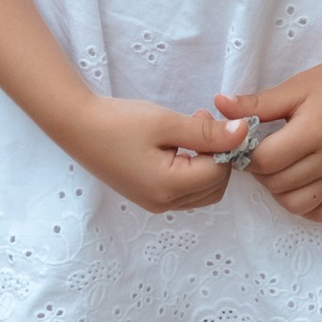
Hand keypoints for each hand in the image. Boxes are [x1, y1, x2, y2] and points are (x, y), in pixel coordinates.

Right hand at [69, 95, 251, 212]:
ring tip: (187, 130)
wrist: (77, 125)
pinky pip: (184, 190)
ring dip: (205, 162)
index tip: (209, 117)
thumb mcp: (167, 123)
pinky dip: (190, 169)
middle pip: (215, 186)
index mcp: (169, 188)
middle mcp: (163, 203)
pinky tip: (176, 144)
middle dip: (217, 155)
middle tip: (200, 122)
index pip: (219, 172)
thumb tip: (244, 133)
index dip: (224, 144)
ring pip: (201, 190)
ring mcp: (154, 203)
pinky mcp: (147, 196)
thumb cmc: (119, 122)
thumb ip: (207, 132)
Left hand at [216, 66, 321, 223]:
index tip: (247, 144)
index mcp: (314, 131)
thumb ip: (256, 103)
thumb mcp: (293, 87)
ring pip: (295, 203)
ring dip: (279, 190)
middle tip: (261, 154)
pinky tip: (299, 184)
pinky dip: (305, 205)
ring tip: (280, 168)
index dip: (247, 155)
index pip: (265, 160)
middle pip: (277, 183)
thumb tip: (219, 104)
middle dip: (260, 171)